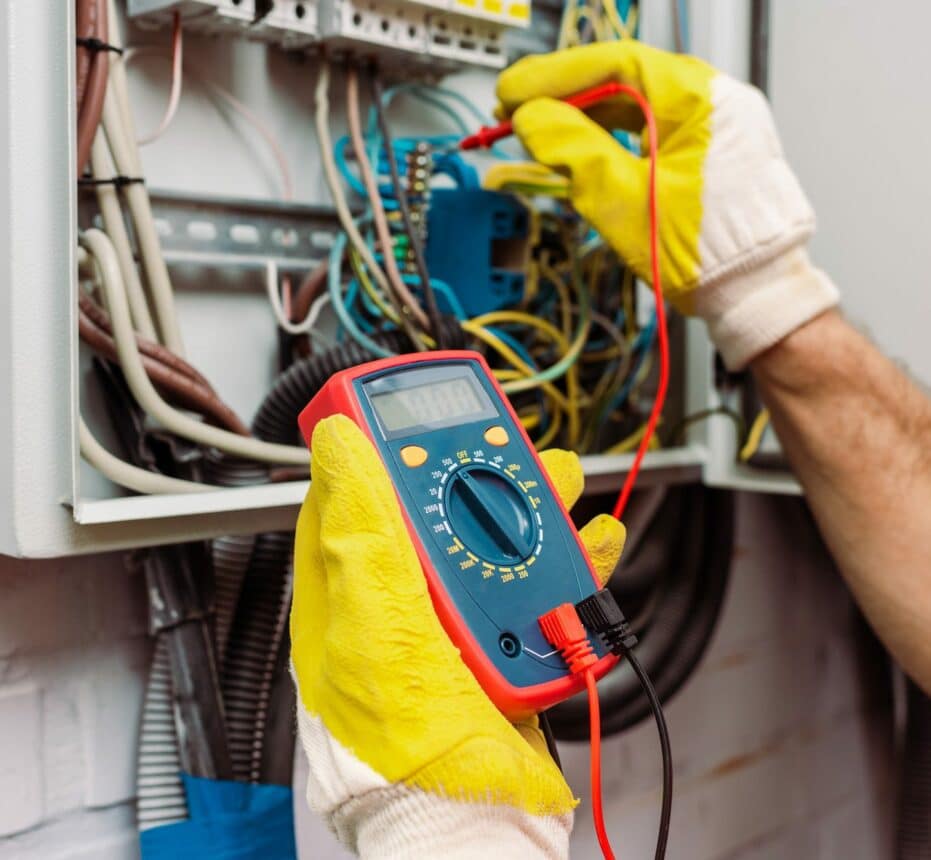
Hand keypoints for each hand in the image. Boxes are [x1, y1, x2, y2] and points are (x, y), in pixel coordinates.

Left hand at [291, 414, 624, 857]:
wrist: (471, 825)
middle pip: (434, 511)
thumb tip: (337, 447)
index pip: (352, 500)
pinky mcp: (500, 644)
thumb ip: (360, 534)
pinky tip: (589, 544)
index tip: (400, 412)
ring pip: (492, 541)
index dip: (375, 449)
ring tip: (561, 481)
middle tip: (503, 442)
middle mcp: (397, 604)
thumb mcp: (373, 625)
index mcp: (350, 595)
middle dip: (473, 470)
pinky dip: (568, 561)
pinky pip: (535, 587)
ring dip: (531, 506)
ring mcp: (450, 624)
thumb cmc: (403, 744)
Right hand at [496, 42, 839, 368]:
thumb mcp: (626, 203)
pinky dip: (610, 135)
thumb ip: (573, 153)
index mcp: (702, 100)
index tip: (511, 92)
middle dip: (563, 96)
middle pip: (623, 80)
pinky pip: (649, 128)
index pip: (615, 64)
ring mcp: (712, 124)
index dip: (554, 75)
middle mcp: (713, 100)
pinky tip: (578, 146)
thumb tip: (531, 119)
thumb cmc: (709, 256)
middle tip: (513, 112)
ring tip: (538, 132)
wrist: (756, 295)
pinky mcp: (705, 150)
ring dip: (583, 117)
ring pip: (634, 104)